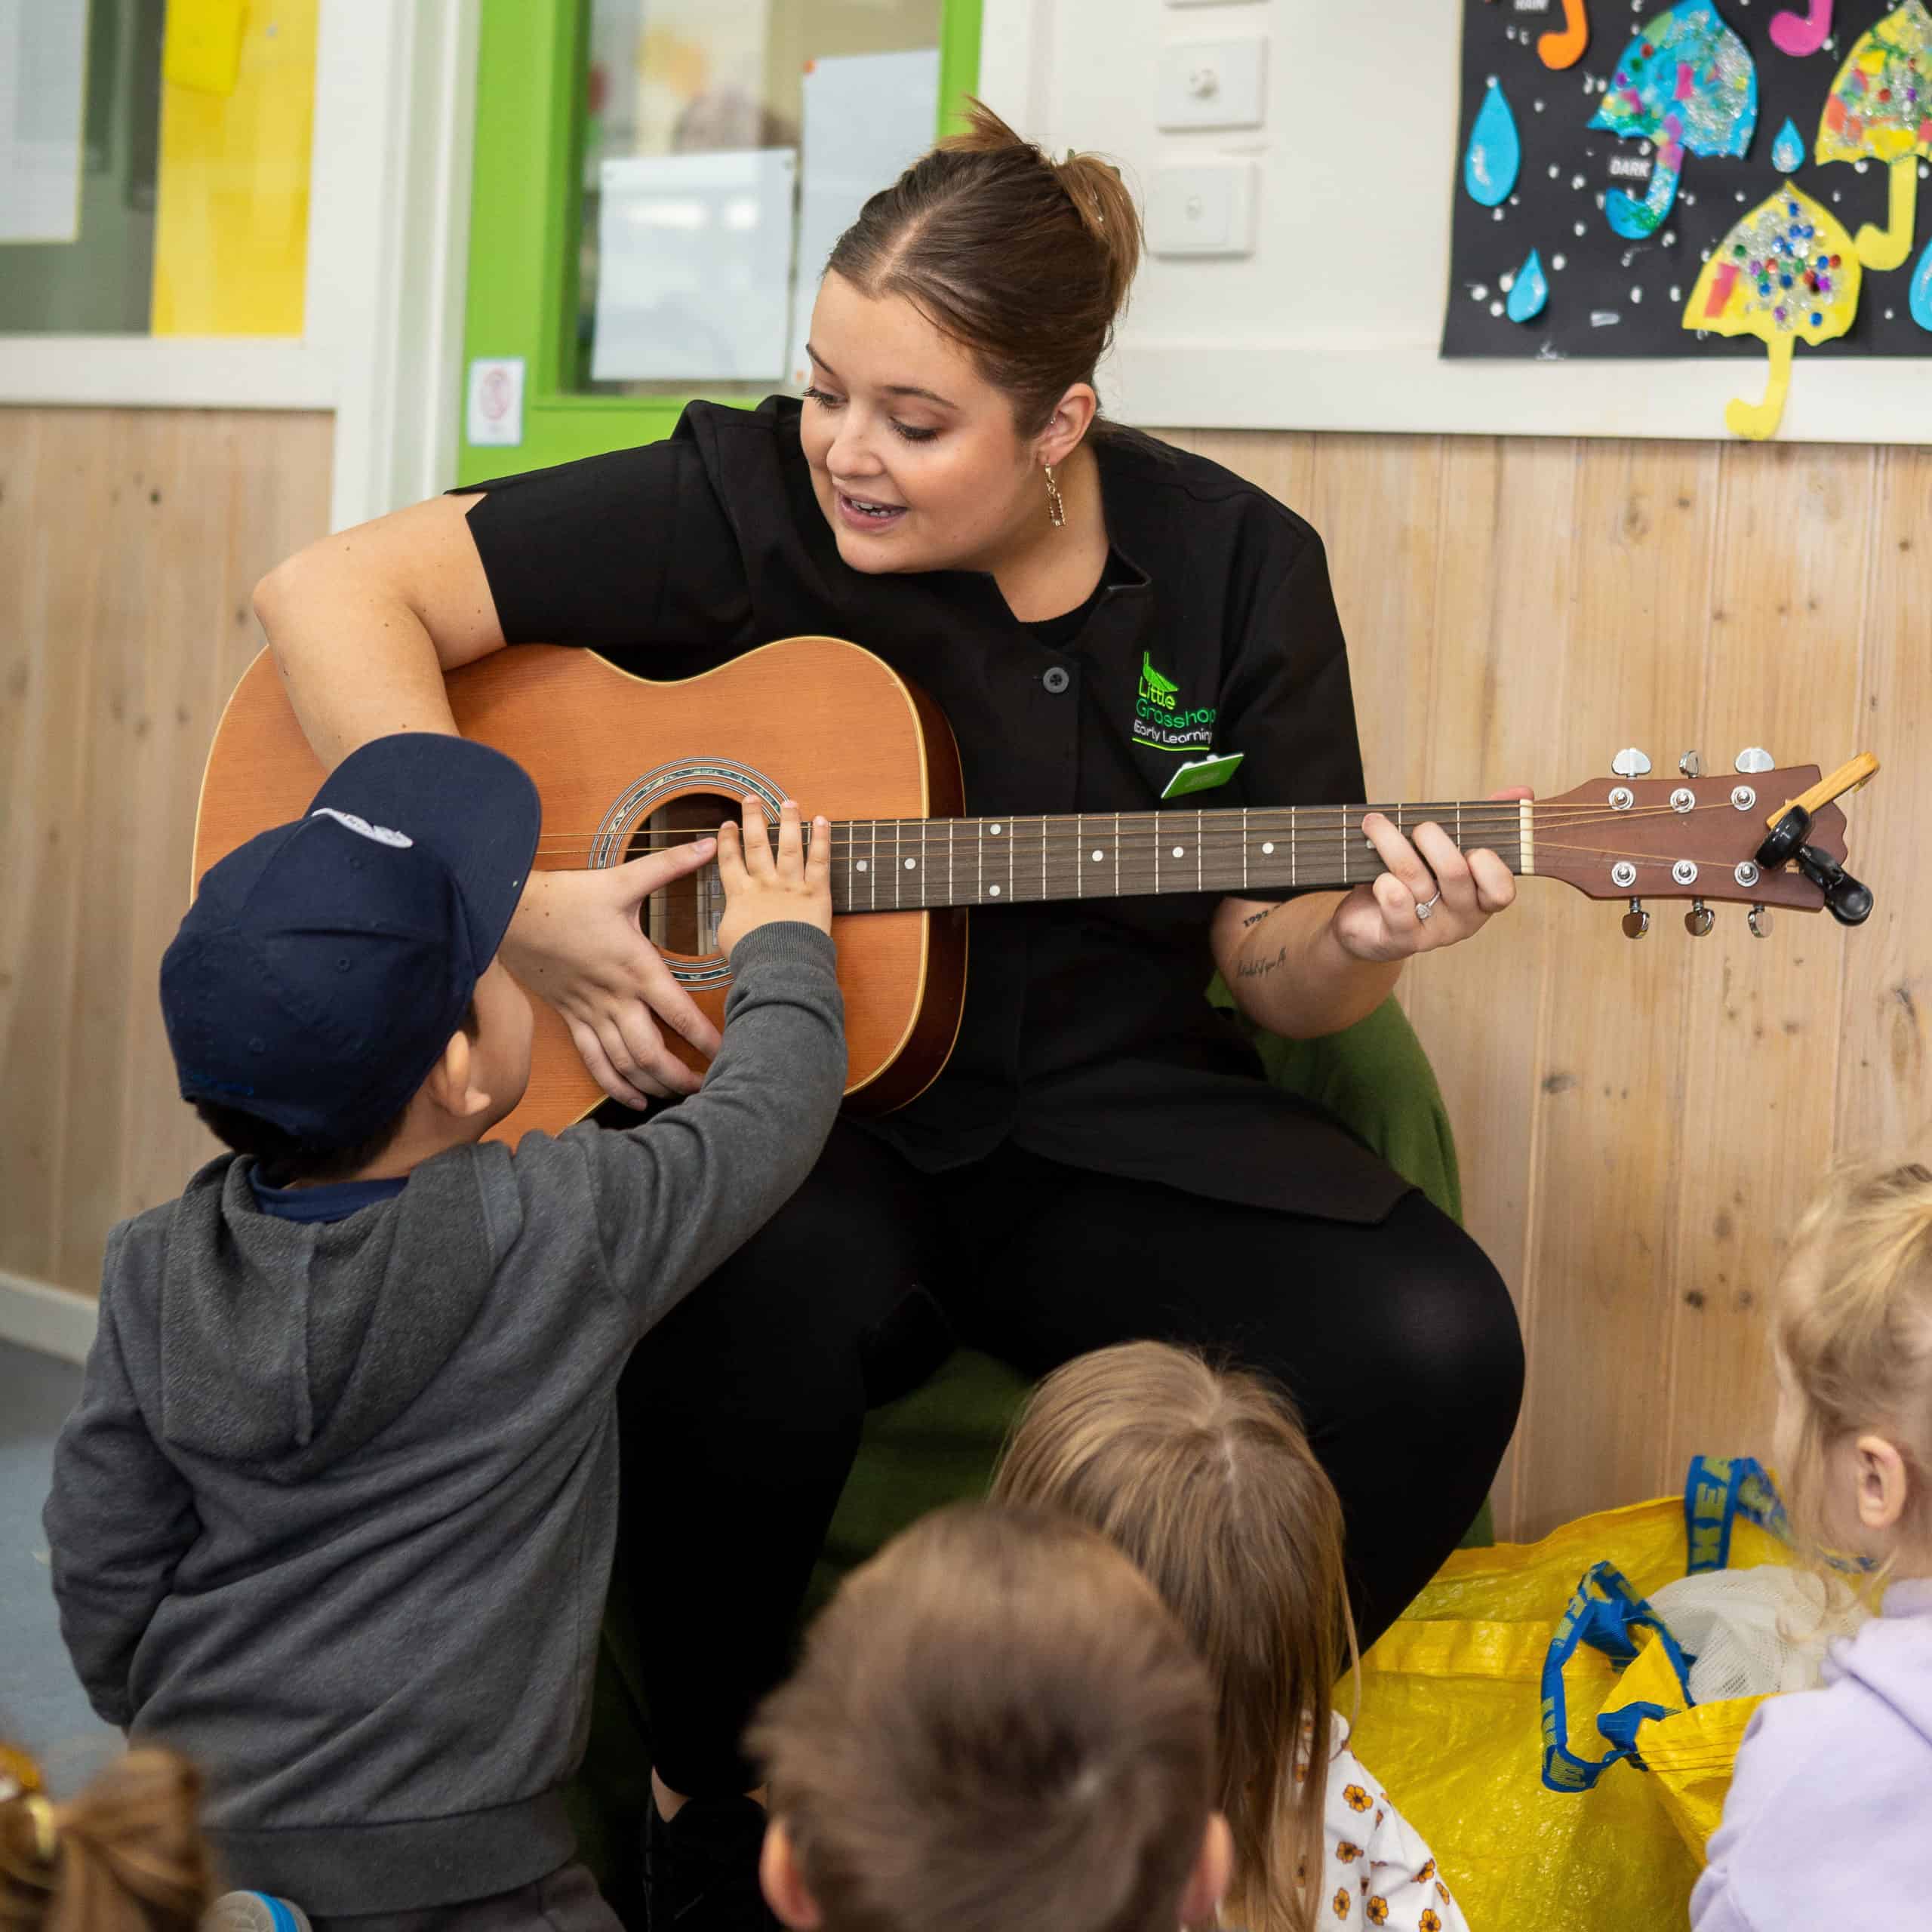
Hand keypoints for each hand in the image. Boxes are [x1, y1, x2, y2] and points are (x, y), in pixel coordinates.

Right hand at [499, 843, 723, 1106]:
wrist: (508, 913)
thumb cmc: (567, 897)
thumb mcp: (622, 879)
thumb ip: (670, 864)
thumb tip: (711, 842)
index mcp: (634, 967)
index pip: (678, 1012)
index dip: (705, 1039)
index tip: (729, 1054)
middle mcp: (614, 997)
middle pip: (651, 1052)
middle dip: (681, 1075)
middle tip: (710, 1087)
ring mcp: (589, 1012)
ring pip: (623, 1064)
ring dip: (652, 1085)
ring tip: (681, 1097)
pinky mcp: (570, 1018)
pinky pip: (593, 1062)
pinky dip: (614, 1086)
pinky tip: (634, 1101)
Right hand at [716, 796, 832, 957]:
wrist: (779, 965)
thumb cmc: (753, 957)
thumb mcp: (728, 938)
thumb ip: (732, 919)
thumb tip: (734, 916)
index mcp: (740, 895)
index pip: (730, 861)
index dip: (727, 840)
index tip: (728, 824)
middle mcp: (764, 883)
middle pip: (756, 844)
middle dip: (753, 818)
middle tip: (751, 798)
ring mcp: (790, 885)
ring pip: (788, 846)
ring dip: (788, 821)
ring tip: (788, 802)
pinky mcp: (815, 892)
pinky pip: (819, 860)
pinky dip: (822, 839)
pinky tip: (821, 820)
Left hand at [1329, 788, 1531, 964]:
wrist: (1368, 923)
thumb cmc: (1416, 879)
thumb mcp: (1449, 849)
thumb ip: (1485, 821)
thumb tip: (1522, 791)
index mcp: (1482, 899)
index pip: (1502, 890)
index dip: (1488, 864)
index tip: (1472, 847)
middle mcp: (1462, 919)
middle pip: (1453, 872)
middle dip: (1430, 836)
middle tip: (1417, 826)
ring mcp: (1432, 933)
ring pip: (1414, 877)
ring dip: (1390, 842)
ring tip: (1374, 824)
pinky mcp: (1400, 939)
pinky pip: (1394, 900)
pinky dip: (1383, 880)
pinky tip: (1377, 875)